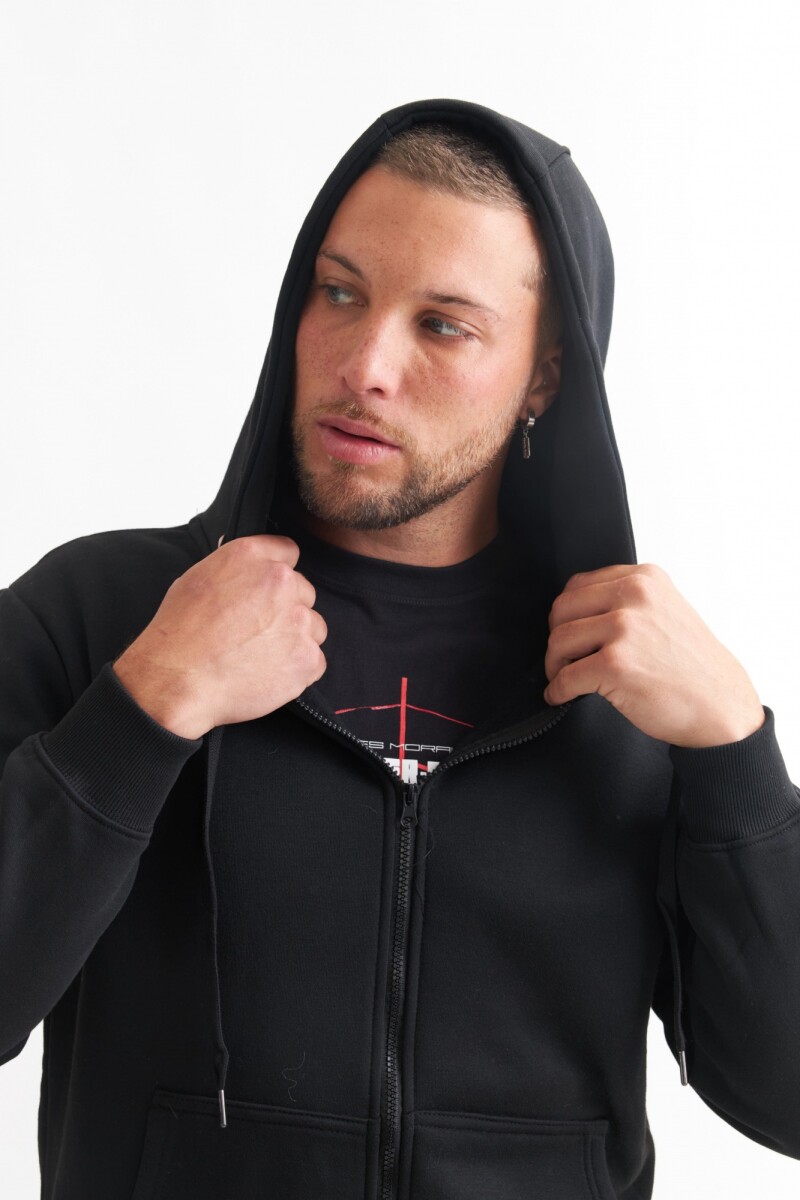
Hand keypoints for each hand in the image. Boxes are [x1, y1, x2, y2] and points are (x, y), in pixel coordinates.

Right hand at [113, 535, 326, 738]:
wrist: (177, 681)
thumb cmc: (179, 635)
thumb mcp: (198, 580)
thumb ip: (237, 571)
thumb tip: (251, 576)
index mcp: (252, 556)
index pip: (288, 552)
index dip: (277, 575)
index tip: (269, 592)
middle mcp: (281, 582)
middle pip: (303, 592)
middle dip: (285, 611)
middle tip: (256, 633)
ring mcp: (298, 620)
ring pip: (313, 627)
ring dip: (294, 640)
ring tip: (258, 656)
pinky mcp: (307, 657)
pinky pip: (314, 661)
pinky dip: (296, 671)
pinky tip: (266, 674)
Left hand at [542, 563, 764, 747]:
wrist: (721, 707)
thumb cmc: (693, 668)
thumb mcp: (666, 611)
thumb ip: (627, 602)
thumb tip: (578, 612)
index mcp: (644, 579)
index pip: (578, 585)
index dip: (567, 615)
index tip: (570, 633)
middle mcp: (634, 596)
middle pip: (562, 610)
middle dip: (557, 637)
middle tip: (564, 659)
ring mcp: (625, 628)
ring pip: (559, 641)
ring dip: (555, 665)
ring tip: (566, 678)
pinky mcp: (615, 664)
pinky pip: (566, 677)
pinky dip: (558, 690)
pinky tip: (564, 696)